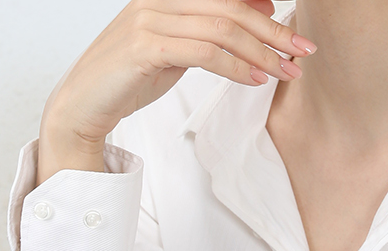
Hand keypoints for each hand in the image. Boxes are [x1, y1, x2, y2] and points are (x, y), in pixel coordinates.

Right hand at [38, 0, 316, 183]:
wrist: (84, 103)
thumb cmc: (131, 77)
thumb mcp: (176, 50)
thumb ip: (208, 33)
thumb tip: (249, 18)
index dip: (263, 9)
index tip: (294, 34)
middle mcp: (158, 2)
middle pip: (230, 9)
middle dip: (273, 31)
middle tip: (303, 52)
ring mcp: (149, 22)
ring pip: (221, 29)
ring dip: (261, 53)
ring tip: (287, 73)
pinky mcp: (144, 48)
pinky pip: (202, 52)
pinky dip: (235, 67)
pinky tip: (256, 80)